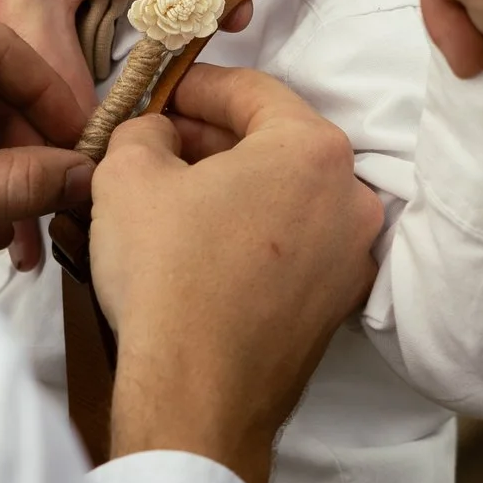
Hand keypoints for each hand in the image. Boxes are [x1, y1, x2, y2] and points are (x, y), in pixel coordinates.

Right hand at [89, 66, 382, 482]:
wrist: (196, 395)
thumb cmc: (167, 274)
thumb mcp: (129, 175)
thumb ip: (146, 130)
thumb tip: (160, 133)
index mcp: (313, 149)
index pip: (252, 91)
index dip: (197, 87)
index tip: (161, 94)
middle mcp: (351, 197)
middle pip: (275, 144)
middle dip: (214, 140)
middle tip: (159, 144)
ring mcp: (352, 256)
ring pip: (286, 197)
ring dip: (233, 188)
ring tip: (172, 197)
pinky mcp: (338, 305)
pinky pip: (294, 246)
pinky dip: (253, 235)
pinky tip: (202, 248)